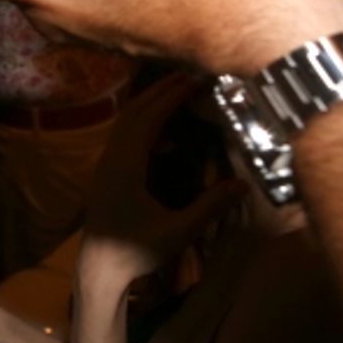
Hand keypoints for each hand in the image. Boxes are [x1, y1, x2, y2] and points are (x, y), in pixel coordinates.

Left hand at [79, 78, 246, 285]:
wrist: (99, 267)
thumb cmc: (137, 252)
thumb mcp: (178, 231)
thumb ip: (209, 207)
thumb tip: (243, 184)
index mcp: (124, 167)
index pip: (147, 120)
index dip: (170, 97)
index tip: (193, 79)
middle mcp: (111, 158)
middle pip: (133, 112)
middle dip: (160, 91)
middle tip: (189, 74)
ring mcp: (106, 164)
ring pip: (126, 122)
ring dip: (150, 104)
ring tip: (179, 92)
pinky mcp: (107, 172)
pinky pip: (124, 137)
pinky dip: (144, 123)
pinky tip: (168, 133)